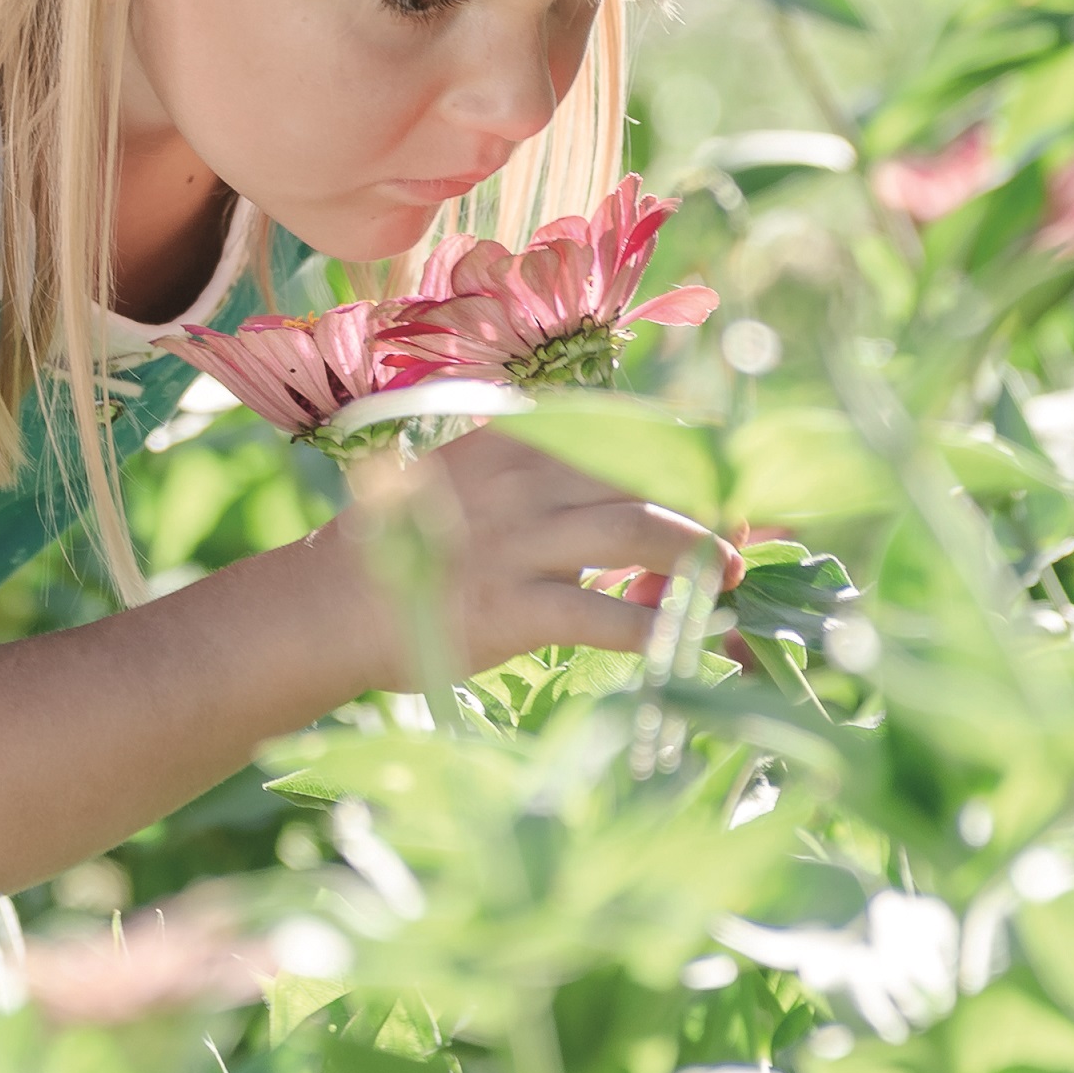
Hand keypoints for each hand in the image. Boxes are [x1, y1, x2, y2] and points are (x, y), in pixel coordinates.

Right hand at [334, 431, 738, 684]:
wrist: (329, 604)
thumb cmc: (408, 548)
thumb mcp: (472, 481)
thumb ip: (543, 476)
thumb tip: (633, 497)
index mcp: (517, 437)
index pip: (628, 428)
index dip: (689, 454)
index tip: (725, 483)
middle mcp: (523, 477)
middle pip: (650, 474)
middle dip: (712, 506)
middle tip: (744, 542)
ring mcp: (518, 541)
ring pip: (642, 531)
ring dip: (703, 556)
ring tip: (733, 582)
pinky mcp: (512, 607)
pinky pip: (609, 616)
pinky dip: (665, 631)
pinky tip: (700, 645)